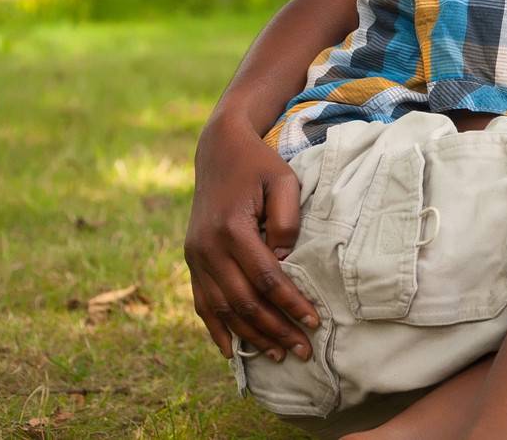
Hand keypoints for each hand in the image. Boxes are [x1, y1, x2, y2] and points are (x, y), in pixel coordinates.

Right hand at [183, 117, 318, 361]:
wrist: (219, 151)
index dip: (290, 303)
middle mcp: (207, 248)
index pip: (266, 278)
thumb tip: (286, 262)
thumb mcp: (283, 181)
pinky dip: (217, 329)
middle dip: (275, 330)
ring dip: (251, 336)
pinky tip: (233, 351)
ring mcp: (195, 256)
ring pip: (222, 309)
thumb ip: (287, 221)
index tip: (314, 321)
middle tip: (304, 351)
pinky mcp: (192, 259)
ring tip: (280, 355)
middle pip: (244, 302)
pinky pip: (202, 303)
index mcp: (231, 228)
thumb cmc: (259, 165)